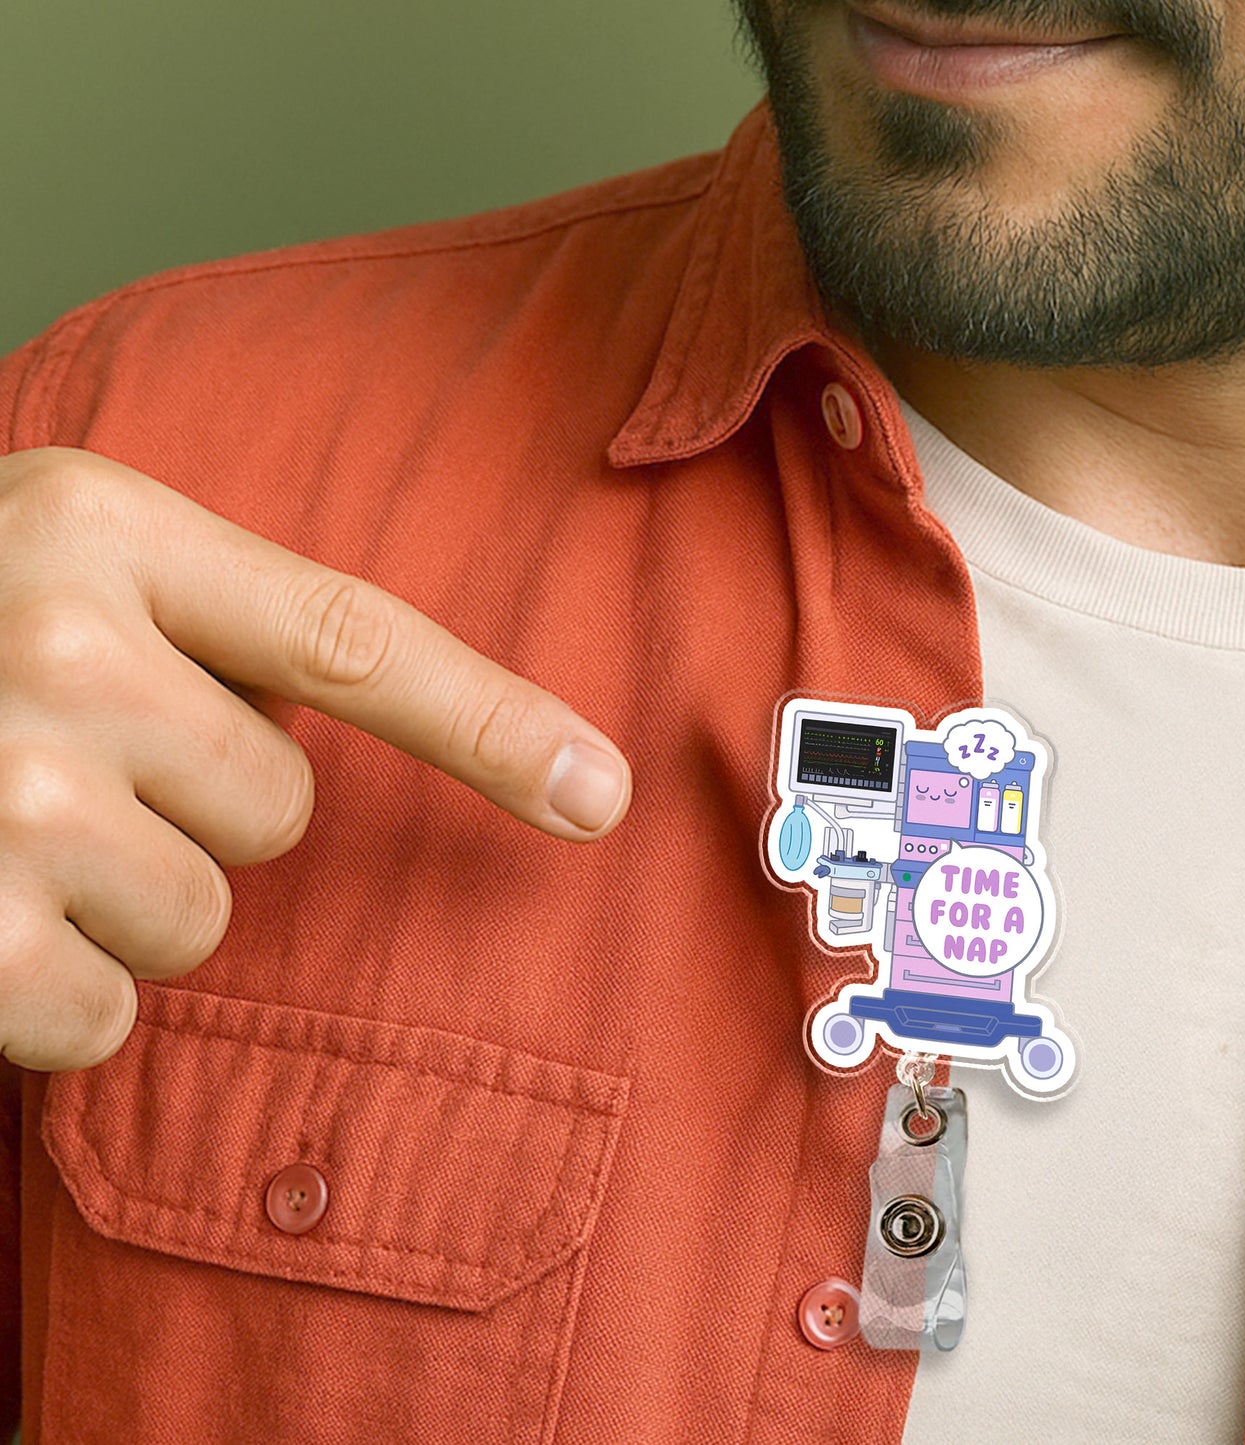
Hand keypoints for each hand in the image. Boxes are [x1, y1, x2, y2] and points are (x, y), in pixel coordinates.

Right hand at [0, 448, 631, 1069]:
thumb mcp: (71, 563)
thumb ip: (220, 621)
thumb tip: (376, 726)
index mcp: (103, 528)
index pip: (352, 640)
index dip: (492, 722)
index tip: (599, 792)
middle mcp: (51, 647)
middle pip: (279, 808)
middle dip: (197, 804)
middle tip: (69, 754)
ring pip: (203, 919)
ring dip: (126, 895)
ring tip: (9, 822)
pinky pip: (106, 1019)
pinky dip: (55, 992)